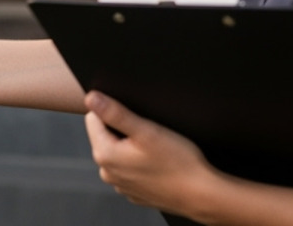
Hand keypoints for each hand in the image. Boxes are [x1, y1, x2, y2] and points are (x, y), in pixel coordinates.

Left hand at [83, 91, 217, 216]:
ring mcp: (120, 184)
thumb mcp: (146, 130)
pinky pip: (129, 168)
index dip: (113, 111)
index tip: (134, 118)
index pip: (93, 118)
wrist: (202, 194)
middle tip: (148, 133)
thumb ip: (115, 112)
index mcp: (105, 155)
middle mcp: (107, 172)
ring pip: (118, 151)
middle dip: (122, 129)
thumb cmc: (178, 162)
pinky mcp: (133, 191)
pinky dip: (139, 162)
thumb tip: (91, 98)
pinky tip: (157, 163)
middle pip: (105, 135)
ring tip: (155, 149)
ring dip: (131, 146)